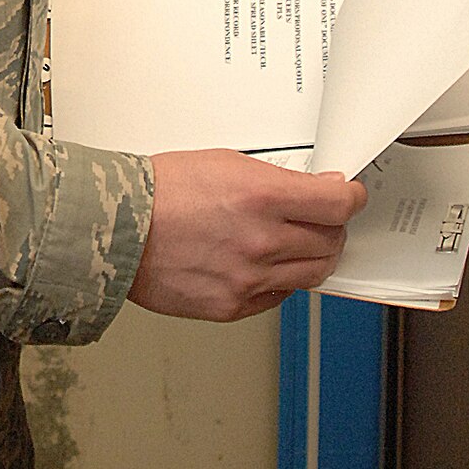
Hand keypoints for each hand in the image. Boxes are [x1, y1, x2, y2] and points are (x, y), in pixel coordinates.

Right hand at [127, 150, 366, 321]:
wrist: (117, 228)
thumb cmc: (161, 191)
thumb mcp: (225, 163)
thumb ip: (278, 180)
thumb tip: (316, 191)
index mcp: (262, 198)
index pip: (337, 206)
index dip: (351, 199)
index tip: (349, 197)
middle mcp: (261, 241)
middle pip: (331, 242)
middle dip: (333, 227)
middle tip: (321, 218)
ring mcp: (249, 279)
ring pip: (312, 274)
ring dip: (313, 256)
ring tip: (295, 242)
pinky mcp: (233, 306)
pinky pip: (279, 296)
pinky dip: (281, 280)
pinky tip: (266, 264)